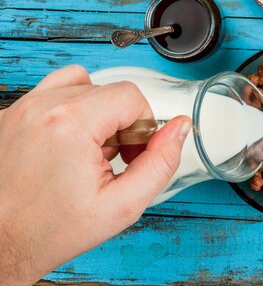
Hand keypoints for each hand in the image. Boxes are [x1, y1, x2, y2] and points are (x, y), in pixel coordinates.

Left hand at [0, 65, 190, 284]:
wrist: (0, 244)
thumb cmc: (51, 230)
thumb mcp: (123, 205)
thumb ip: (161, 162)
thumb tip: (179, 128)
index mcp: (71, 123)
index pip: (131, 95)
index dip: (143, 126)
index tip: (132, 154)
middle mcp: (42, 107)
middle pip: (109, 90)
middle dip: (121, 123)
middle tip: (113, 160)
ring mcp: (20, 109)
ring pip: (82, 84)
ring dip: (96, 113)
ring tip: (90, 149)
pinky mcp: (9, 114)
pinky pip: (51, 92)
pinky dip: (69, 109)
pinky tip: (69, 139)